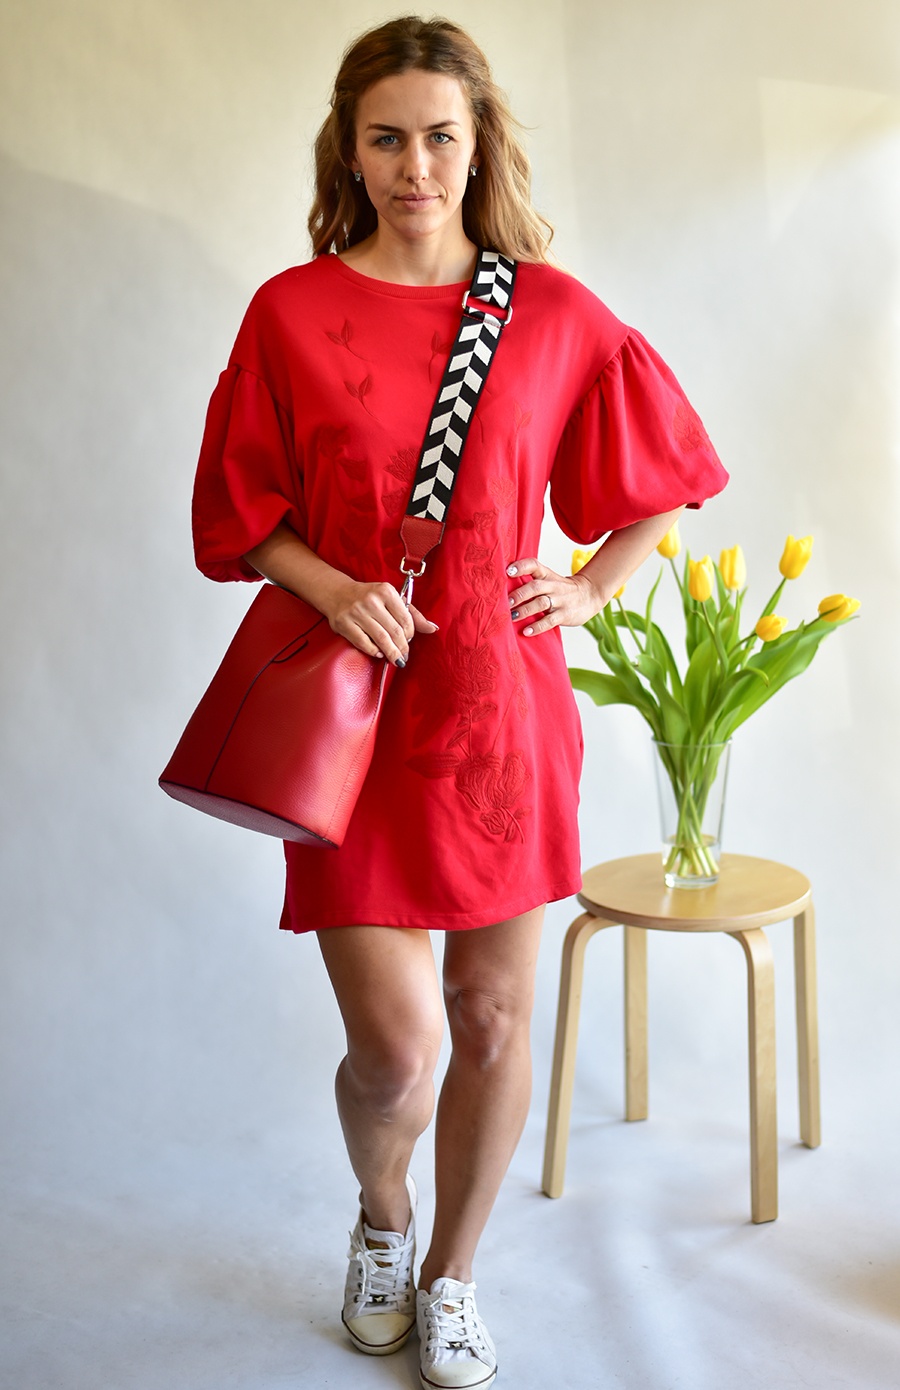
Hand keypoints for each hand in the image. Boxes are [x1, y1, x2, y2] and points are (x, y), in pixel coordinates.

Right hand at [323, 577, 437, 665]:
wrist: (337, 593)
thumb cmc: (369, 597)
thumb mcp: (391, 599)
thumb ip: (413, 614)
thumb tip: (433, 629)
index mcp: (386, 591)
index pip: (406, 619)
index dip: (410, 635)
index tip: (408, 640)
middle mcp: (371, 600)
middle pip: (395, 631)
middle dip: (402, 647)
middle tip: (404, 655)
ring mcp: (356, 612)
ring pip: (381, 639)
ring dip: (392, 653)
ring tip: (397, 660)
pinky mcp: (344, 623)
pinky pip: (364, 643)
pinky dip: (374, 651)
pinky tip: (379, 653)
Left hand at [506, 556, 602, 636]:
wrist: (589, 595)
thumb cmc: (561, 590)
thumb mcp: (549, 580)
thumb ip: (531, 581)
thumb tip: (502, 589)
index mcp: (547, 575)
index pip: (534, 565)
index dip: (521, 567)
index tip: (508, 571)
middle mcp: (553, 586)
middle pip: (535, 587)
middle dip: (520, 594)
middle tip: (506, 602)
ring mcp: (560, 600)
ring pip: (541, 603)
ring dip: (525, 610)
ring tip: (512, 617)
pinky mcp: (565, 614)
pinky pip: (550, 621)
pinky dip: (537, 626)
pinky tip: (526, 631)